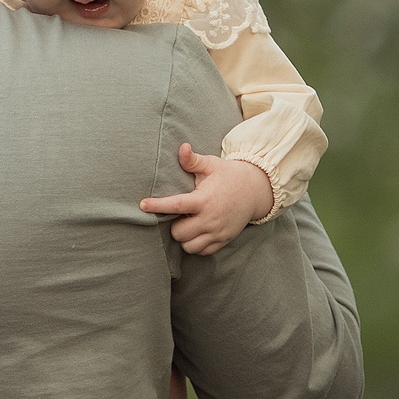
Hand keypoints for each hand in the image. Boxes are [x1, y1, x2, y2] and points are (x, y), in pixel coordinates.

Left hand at [141, 142, 274, 255]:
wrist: (255, 190)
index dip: (157, 206)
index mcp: (204, 199)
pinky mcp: (224, 240)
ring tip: (186, 223)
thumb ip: (193, 160)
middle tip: (179, 214)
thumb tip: (182, 147)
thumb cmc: (228, 175)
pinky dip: (195, 245)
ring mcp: (218, 232)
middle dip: (173, 224)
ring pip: (189, 246)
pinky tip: (195, 232)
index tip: (143, 205)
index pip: (176, 205)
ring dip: (183, 237)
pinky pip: (203, 252)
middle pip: (179, 232)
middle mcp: (211, 219)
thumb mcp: (211, 164)